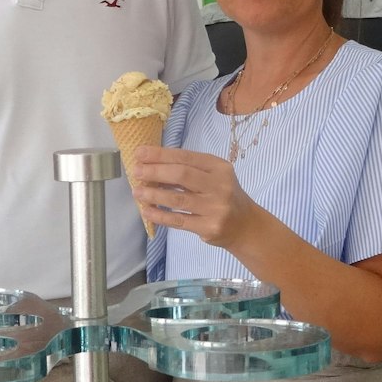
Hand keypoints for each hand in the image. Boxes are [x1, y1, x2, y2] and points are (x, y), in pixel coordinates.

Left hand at [128, 145, 262, 252]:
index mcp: (219, 167)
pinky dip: (160, 215)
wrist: (245, 225)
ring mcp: (215, 208)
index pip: (185, 157)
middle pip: (181, 175)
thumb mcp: (214, 177)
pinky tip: (147, 211)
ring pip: (177, 199)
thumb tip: (152, 167)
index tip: (140, 153)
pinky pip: (178, 220)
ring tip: (137, 192)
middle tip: (136, 171)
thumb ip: (189, 170)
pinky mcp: (209, 227)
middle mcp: (219, 185)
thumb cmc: (223, 196)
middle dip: (155, 172)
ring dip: (153, 195)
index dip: (160, 154)